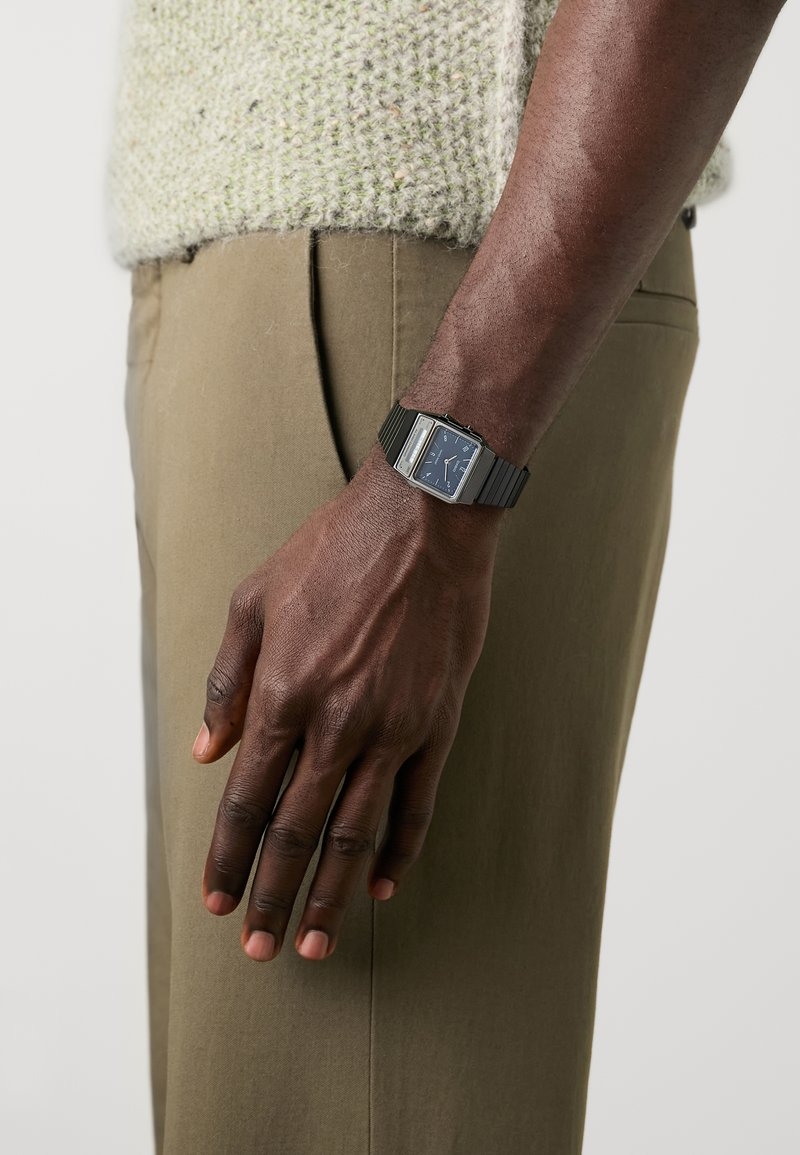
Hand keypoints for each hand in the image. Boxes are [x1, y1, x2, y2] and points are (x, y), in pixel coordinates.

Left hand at [192, 442, 504, 961]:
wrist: (423, 520)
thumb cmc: (333, 551)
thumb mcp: (254, 601)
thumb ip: (227, 681)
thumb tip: (208, 752)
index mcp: (284, 692)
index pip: (248, 799)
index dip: (228, 856)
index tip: (217, 901)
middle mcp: (336, 722)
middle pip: (298, 831)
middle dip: (275, 895)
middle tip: (261, 949)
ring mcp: (393, 726)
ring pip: (357, 830)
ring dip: (334, 893)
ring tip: (319, 942)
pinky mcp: (438, 722)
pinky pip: (419, 801)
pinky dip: (400, 848)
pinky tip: (384, 884)